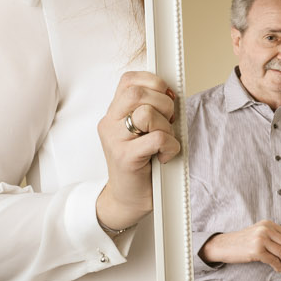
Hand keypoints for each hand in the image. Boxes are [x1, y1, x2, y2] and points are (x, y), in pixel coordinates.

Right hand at [96, 71, 179, 233]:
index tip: (166, 95)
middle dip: (163, 102)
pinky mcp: (126, 158)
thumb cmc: (140, 164)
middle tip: (168, 121)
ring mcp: (115, 141)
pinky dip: (170, 145)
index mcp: (113, 114)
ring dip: (166, 125)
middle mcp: (109, 124)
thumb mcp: (142, 130)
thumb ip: (149, 108)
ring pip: (146, 113)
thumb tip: (171, 91)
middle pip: (137, 92)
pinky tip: (165, 155)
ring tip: (165, 140)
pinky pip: (157, 138)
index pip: (129, 80)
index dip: (152, 81)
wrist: (127, 200)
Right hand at [198, 221, 280, 272]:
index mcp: (267, 224)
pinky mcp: (256, 251)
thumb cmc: (241, 241)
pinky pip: (273, 260)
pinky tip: (279, 269)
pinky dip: (278, 266)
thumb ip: (272, 235)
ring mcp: (261, 240)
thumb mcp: (258, 232)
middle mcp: (265, 230)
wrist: (225, 245)